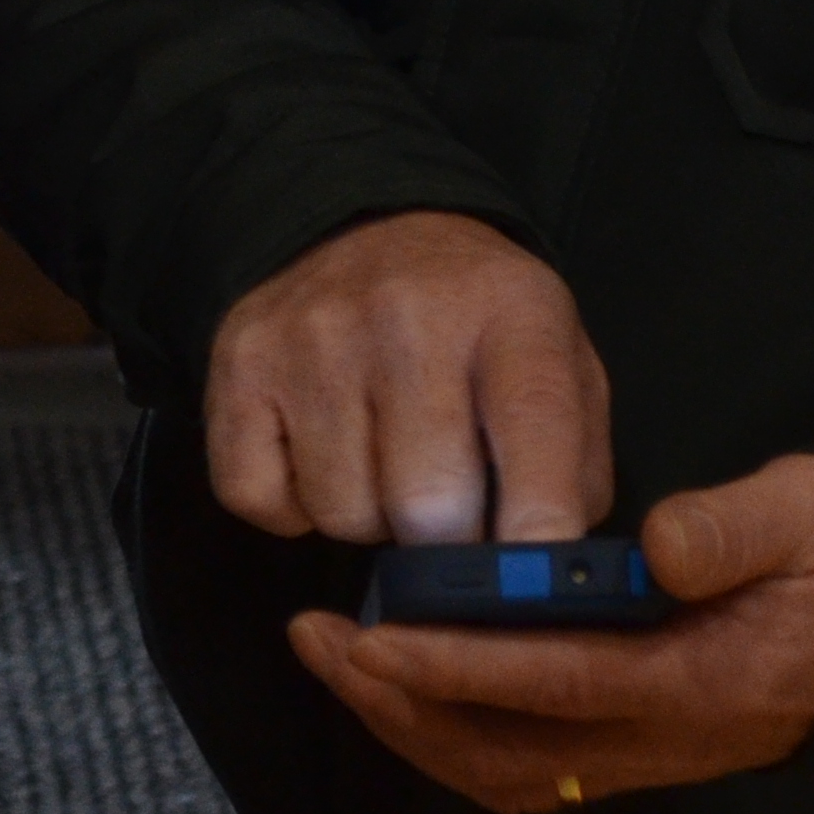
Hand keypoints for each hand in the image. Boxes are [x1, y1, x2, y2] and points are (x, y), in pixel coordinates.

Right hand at [204, 211, 610, 544]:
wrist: (372, 228)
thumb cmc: (481, 329)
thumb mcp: (563, 366)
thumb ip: (573, 472)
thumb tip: (547, 580)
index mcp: (512, 312)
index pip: (534, 432)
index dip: (537, 532)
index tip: (530, 585)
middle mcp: (407, 314)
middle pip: (427, 506)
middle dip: (446, 542)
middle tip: (452, 516)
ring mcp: (312, 334)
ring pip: (343, 514)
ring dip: (369, 519)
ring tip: (384, 463)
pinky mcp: (240, 360)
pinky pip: (258, 500)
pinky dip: (291, 506)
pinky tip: (321, 456)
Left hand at [283, 451, 813, 813]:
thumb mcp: (811, 517)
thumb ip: (737, 528)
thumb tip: (657, 545)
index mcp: (695, 682)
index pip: (556, 683)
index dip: (459, 665)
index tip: (374, 636)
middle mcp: (656, 739)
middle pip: (505, 750)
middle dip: (401, 704)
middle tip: (317, 640)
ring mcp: (638, 755)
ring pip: (503, 771)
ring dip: (412, 725)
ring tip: (337, 661)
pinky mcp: (625, 750)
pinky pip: (520, 766)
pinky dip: (448, 736)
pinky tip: (401, 687)